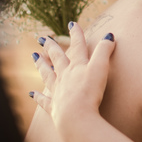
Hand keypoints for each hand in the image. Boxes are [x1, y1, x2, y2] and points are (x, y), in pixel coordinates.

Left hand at [32, 22, 115, 141]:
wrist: (76, 118)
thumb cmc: (90, 93)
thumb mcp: (101, 69)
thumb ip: (104, 51)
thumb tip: (109, 36)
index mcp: (76, 66)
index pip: (77, 46)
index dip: (76, 34)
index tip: (72, 24)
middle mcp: (64, 76)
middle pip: (56, 58)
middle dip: (50, 47)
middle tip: (41, 38)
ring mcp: (57, 91)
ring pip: (47, 75)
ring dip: (41, 65)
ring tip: (34, 56)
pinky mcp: (54, 107)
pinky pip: (44, 100)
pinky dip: (38, 96)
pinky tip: (31, 94)